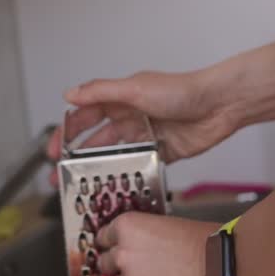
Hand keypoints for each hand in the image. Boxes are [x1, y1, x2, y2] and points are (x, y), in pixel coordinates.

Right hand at [46, 66, 242, 177]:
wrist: (220, 105)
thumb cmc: (183, 90)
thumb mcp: (135, 89)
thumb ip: (101, 93)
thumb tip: (70, 94)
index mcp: (121, 98)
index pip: (86, 114)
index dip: (68, 131)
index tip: (54, 149)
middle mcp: (132, 117)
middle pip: (97, 139)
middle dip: (76, 157)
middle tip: (61, 175)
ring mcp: (146, 135)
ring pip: (115, 155)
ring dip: (98, 169)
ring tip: (83, 186)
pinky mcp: (162, 152)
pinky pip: (139, 166)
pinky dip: (126, 175)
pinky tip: (116, 186)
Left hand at [94, 214, 229, 275]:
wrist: (223, 268)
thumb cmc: (205, 242)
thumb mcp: (169, 226)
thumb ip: (145, 238)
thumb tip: (140, 248)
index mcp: (128, 228)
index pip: (104, 236)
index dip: (110, 242)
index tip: (112, 246)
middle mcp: (123, 256)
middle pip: (104, 263)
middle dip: (115, 265)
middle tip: (135, 265)